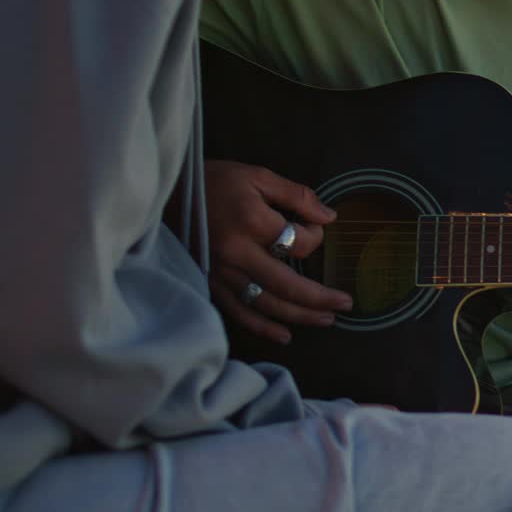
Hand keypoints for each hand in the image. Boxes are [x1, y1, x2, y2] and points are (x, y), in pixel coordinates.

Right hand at [204, 159, 352, 343]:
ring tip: (326, 320)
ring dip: (298, 315)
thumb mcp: (257, 176)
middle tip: (346, 303)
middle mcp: (237, 252)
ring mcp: (221, 271)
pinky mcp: (209, 282)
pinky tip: (284, 335)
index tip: (315, 228)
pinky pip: (238, 311)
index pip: (298, 242)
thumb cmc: (214, 180)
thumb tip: (328, 216)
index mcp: (251, 222)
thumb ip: (296, 195)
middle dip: (320, 297)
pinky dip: (261, 326)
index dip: (315, 237)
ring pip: (266, 302)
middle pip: (287, 284)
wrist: (165, 192)